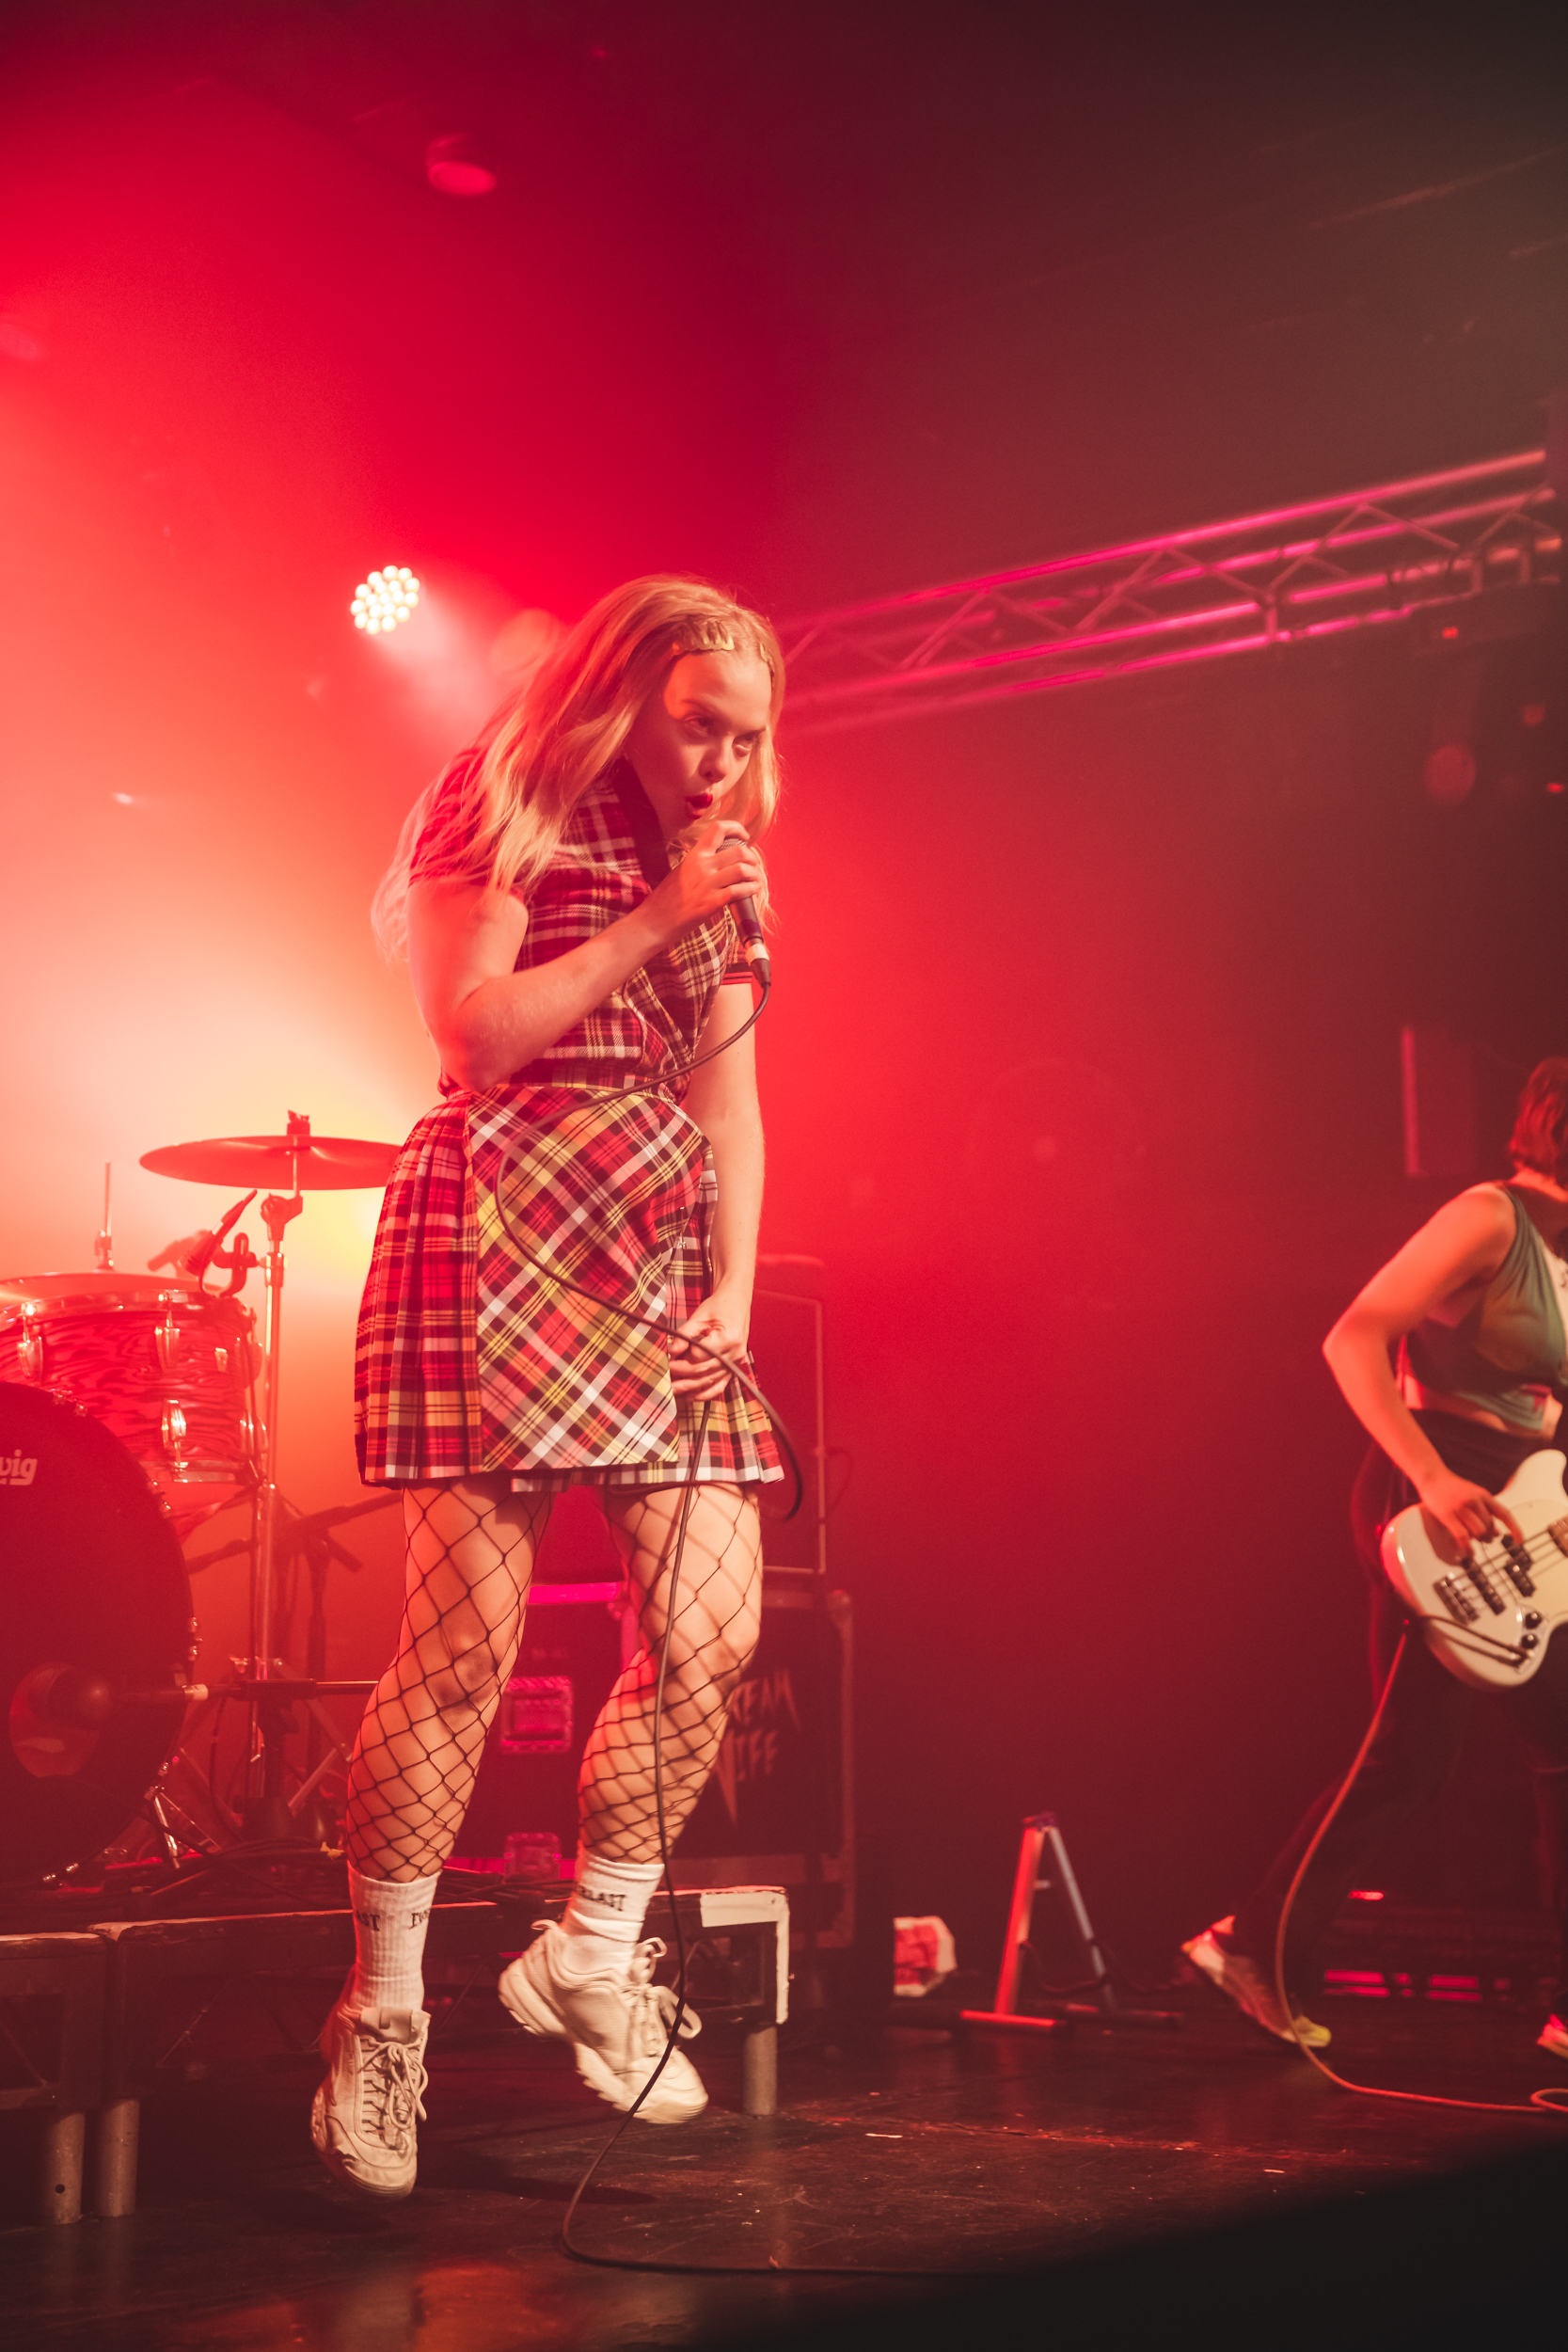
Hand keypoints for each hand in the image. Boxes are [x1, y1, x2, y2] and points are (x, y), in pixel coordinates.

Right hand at [642, 823, 761, 948]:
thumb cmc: (667, 899)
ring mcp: (707, 884)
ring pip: (743, 869)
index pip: (718, 828)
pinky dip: (751, 889)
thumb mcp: (682, 871)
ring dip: (755, 874)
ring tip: (756, 880)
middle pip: (739, 851)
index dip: (736, 828)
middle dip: (753, 858)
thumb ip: (700, 863)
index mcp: (695, 855)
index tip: (745, 836)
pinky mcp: (711, 902)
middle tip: (754, 866)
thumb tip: (721, 860)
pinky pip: (739, 891)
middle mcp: (702, 865)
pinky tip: (753, 891)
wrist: (655, 921)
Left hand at [669, 1291, 749, 1399]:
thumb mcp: (699, 1316)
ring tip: (673, 1390)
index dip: (683, 1358)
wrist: (737, 1303)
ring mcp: (736, 1361)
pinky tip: (691, 1396)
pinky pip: (720, 1385)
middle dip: (683, 1375)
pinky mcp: (734, 1366)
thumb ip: (685, 1334)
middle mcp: (735, 1352)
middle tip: (666, 1377)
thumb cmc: (718, 1307)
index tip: (669, 1358)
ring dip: (691, 1388)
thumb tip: (672, 1351)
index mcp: (728, 1337)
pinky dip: (705, 1393)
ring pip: (711, 1381)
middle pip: (705, 1370)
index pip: (700, 1354)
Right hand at [1416, 1469, 1522, 1558]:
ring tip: (1475, 1541)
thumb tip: (1497, 1532)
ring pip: (1478, 1532)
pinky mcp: (1448, 1515)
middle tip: (1485, 1539)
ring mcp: (1461, 1508)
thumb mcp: (1473, 1495)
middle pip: (1489, 1526)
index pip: (1504, 1514)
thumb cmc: (1452, 1487)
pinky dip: (1467, 1547)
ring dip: (1478, 1540)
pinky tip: (1469, 1551)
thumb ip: (1486, 1511)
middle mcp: (1474, 1501)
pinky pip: (1463, 1536)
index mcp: (1483, 1495)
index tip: (1520, 1540)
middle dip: (1489, 1535)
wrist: (1432, 1476)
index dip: (1514, 1528)